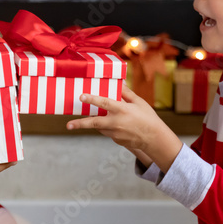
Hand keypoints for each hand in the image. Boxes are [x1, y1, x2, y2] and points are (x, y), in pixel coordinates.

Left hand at [66, 87, 181, 171]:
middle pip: (94, 122)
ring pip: (99, 127)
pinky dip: (108, 127)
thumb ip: (127, 94)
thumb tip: (119, 83)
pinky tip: (118, 125)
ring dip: (96, 122)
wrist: (154, 139)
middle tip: (68, 125)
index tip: (81, 96)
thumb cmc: (148, 118)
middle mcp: (116, 122)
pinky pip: (108, 132)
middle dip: (79, 124)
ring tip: (94, 116)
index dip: (92, 99)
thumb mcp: (139, 102)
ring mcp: (115, 133)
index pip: (104, 103)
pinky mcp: (116, 140)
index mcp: (122, 110)